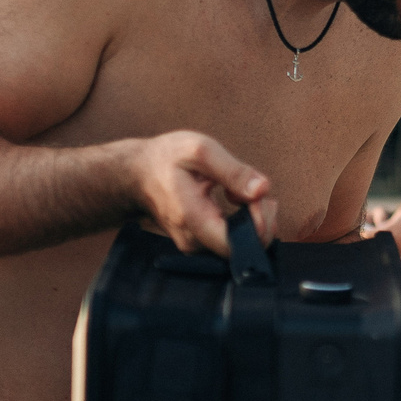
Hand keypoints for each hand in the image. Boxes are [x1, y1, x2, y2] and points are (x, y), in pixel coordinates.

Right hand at [128, 131, 276, 256]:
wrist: (138, 174)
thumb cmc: (166, 159)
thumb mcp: (200, 152)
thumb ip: (233, 171)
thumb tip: (262, 190)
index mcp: (193, 221)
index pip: (238, 246)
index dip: (259, 225)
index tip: (257, 196)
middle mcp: (194, 242)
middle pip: (245, 248)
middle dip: (262, 219)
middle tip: (255, 190)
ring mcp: (196, 247)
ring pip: (242, 245)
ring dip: (254, 219)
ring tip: (243, 190)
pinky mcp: (201, 244)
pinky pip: (233, 240)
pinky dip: (244, 221)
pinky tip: (237, 199)